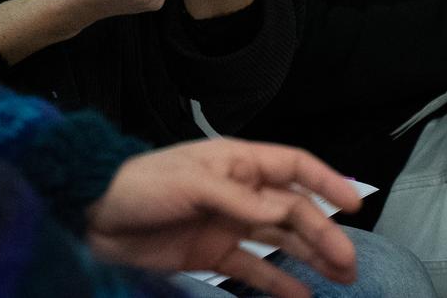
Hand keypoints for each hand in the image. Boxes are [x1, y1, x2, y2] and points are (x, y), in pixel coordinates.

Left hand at [84, 139, 361, 297]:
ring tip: (339, 276)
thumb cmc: (137, 185)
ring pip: (280, 240)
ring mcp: (227, 223)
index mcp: (235, 161)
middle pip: (293, 210)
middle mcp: (238, 191)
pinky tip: (301, 296)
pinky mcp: (211, 254)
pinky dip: (278, 282)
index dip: (327, 181)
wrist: (91, 216)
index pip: (293, 166)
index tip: (354, 203)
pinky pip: (253, 268)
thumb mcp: (190, 183)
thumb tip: (281, 211)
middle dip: (324, 233)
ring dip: (310, 256)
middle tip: (348, 261)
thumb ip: (237, 198)